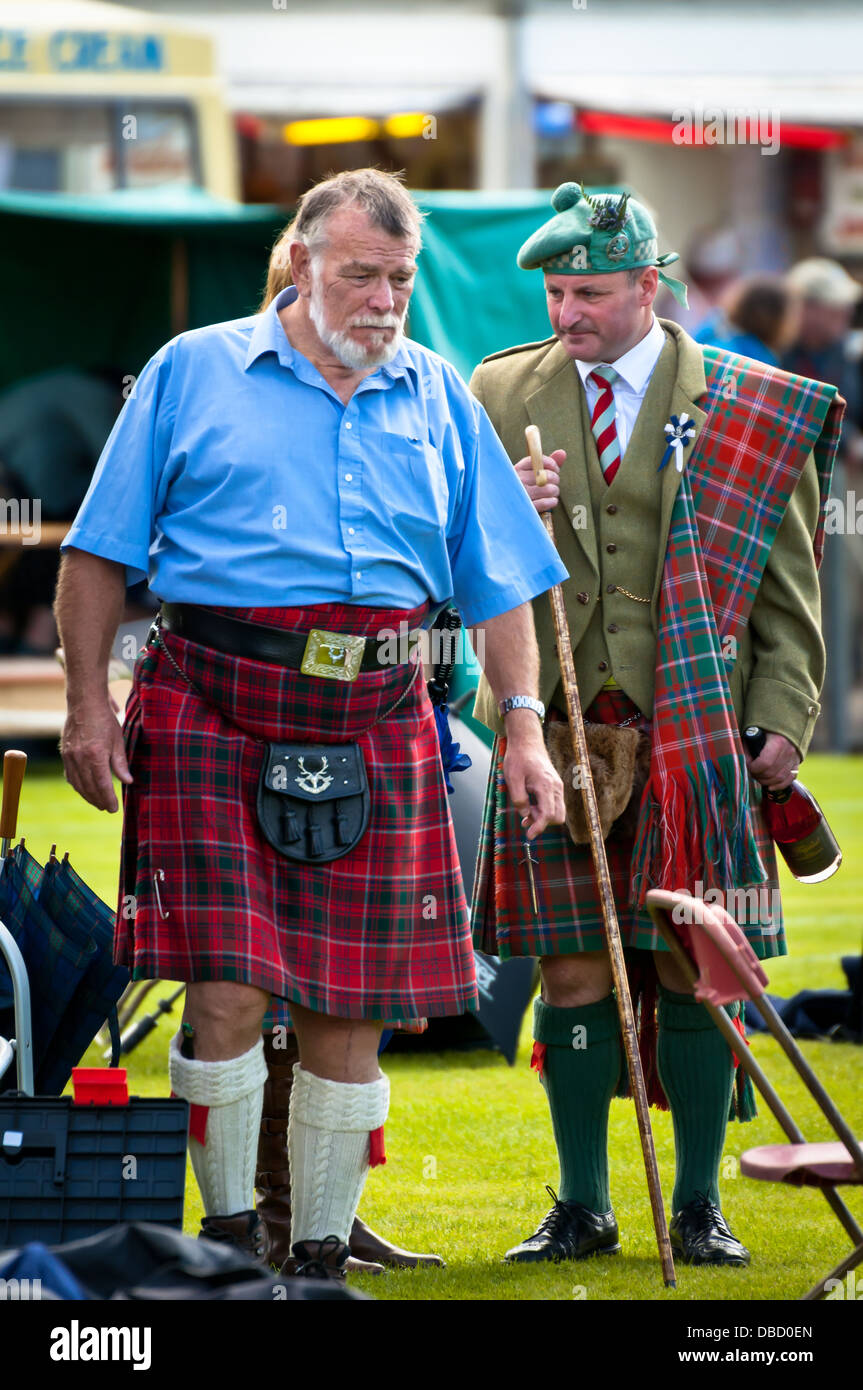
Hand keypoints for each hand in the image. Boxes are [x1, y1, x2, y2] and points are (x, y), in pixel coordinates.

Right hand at [60, 696, 132, 811]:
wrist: (84, 703)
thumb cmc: (104, 720)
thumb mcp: (118, 741)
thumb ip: (120, 763)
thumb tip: (127, 782)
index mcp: (95, 755)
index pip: (102, 785)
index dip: (108, 799)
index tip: (114, 808)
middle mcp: (80, 758)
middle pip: (89, 787)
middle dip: (98, 800)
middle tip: (107, 808)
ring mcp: (70, 757)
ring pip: (78, 784)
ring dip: (87, 796)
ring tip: (97, 802)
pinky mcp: (65, 754)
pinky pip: (70, 776)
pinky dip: (78, 785)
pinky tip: (84, 789)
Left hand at [502, 720, 565, 839]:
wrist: (527, 742)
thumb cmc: (518, 758)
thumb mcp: (512, 779)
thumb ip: (519, 799)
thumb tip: (525, 815)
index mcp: (546, 786)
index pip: (548, 814)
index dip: (538, 827)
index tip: (528, 835)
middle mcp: (556, 787)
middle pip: (558, 817)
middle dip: (542, 823)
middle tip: (525, 819)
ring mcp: (558, 786)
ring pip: (558, 811)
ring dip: (543, 817)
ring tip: (526, 811)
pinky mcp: (556, 786)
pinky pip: (555, 804)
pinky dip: (545, 809)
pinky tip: (531, 805)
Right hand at [513, 449, 565, 513]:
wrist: (505, 509)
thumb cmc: (521, 489)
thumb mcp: (529, 474)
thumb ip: (546, 463)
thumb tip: (562, 452)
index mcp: (517, 469)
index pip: (538, 460)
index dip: (551, 463)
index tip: (556, 469)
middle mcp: (518, 480)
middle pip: (546, 475)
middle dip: (555, 479)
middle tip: (554, 484)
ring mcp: (521, 495)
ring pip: (549, 489)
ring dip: (555, 492)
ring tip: (552, 493)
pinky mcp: (526, 508)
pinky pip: (546, 503)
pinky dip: (552, 502)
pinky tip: (551, 502)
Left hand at [744, 731, 799, 792]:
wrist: (784, 720)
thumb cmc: (764, 726)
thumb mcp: (754, 730)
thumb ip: (746, 743)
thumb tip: (740, 758)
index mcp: (778, 741)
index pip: (765, 763)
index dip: (753, 767)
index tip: (747, 764)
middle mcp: (789, 750)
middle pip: (772, 773)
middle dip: (758, 775)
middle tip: (751, 771)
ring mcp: (794, 757)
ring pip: (781, 778)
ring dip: (766, 781)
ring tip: (757, 776)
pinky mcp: (797, 762)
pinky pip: (790, 778)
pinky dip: (780, 785)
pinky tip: (770, 786)